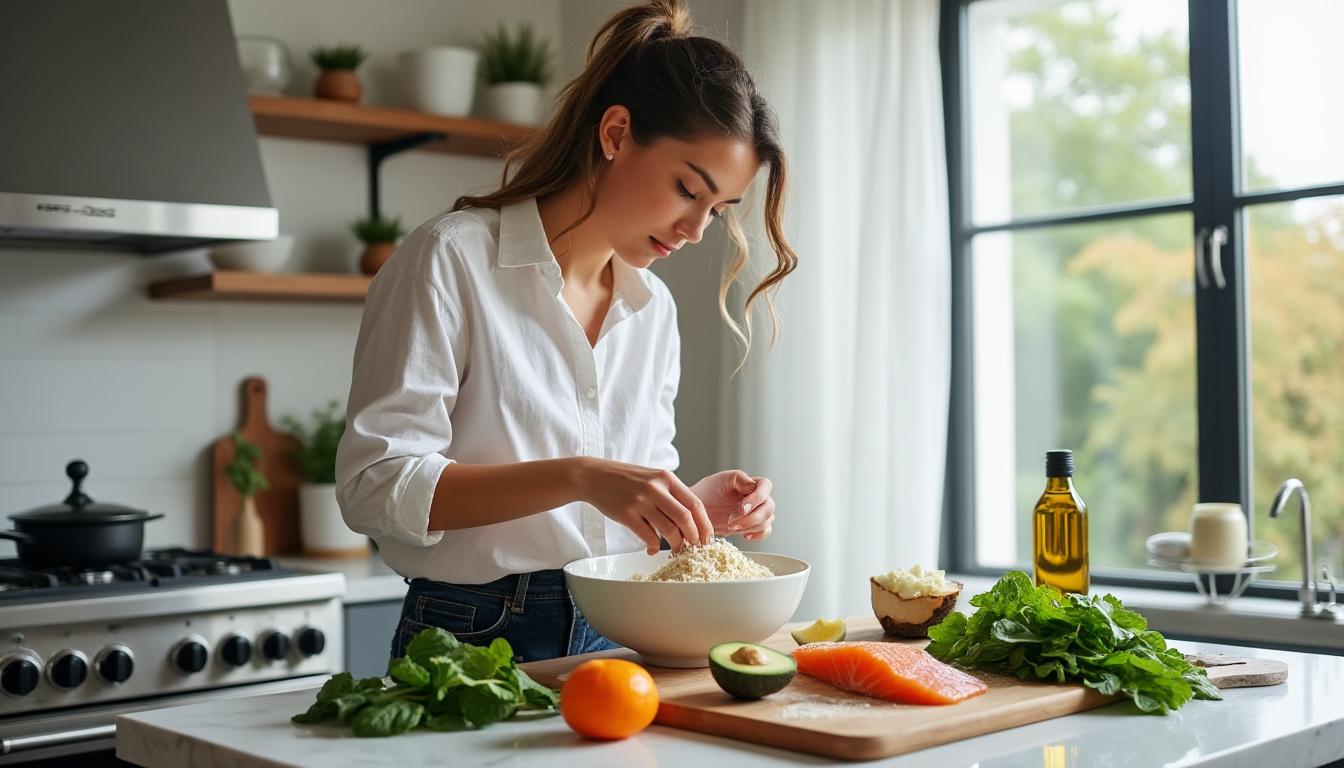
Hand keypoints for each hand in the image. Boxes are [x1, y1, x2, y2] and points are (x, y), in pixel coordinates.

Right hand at [577, 458, 713, 554]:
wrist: (594, 476)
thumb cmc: (625, 479)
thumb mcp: (652, 477)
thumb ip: (671, 494)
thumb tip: (690, 522)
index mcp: (666, 478)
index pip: (695, 503)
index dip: (705, 524)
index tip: (708, 538)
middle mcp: (655, 488)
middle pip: (685, 518)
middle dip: (694, 538)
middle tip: (695, 548)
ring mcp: (640, 501)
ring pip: (668, 530)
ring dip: (676, 545)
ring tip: (676, 550)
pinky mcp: (626, 514)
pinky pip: (648, 536)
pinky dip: (654, 546)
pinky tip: (652, 548)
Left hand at [691, 470, 774, 540]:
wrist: (697, 511)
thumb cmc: (707, 493)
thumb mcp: (720, 480)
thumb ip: (739, 478)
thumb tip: (753, 486)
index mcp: (752, 483)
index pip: (766, 486)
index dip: (757, 498)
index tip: (741, 509)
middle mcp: (758, 497)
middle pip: (769, 506)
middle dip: (752, 517)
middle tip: (732, 522)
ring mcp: (757, 512)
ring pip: (767, 520)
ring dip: (751, 526)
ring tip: (731, 527)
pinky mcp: (753, 526)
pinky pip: (765, 531)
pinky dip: (758, 535)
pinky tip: (744, 535)